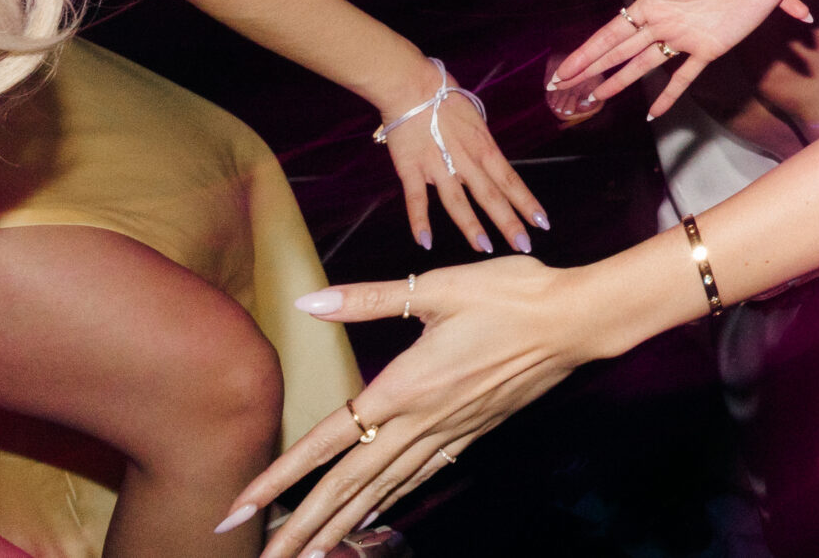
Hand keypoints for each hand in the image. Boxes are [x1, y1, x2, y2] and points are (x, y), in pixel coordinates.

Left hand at [223, 257, 598, 557]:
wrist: (577, 320)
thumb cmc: (511, 295)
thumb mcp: (439, 287)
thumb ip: (370, 298)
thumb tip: (310, 300)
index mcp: (404, 386)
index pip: (327, 440)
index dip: (279, 476)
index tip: (240, 506)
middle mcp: (421, 420)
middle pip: (348, 484)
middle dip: (302, 526)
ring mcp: (449, 431)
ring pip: (383, 490)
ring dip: (341, 526)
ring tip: (307, 556)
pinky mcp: (472, 431)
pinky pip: (420, 476)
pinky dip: (390, 502)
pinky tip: (372, 517)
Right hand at [374, 57, 548, 255]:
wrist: (412, 86)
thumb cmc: (446, 99)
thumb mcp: (477, 122)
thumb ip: (483, 147)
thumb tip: (491, 163)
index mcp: (485, 148)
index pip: (511, 181)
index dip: (527, 203)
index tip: (543, 223)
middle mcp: (466, 160)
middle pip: (491, 196)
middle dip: (509, 222)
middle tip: (524, 246)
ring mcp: (438, 166)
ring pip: (458, 202)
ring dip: (471, 226)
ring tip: (485, 247)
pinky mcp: (411, 169)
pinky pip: (416, 199)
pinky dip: (419, 221)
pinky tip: (425, 243)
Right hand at [551, 0, 818, 119]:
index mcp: (653, 2)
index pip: (611, 33)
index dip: (588, 52)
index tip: (564, 69)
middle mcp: (664, 23)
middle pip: (620, 52)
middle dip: (593, 69)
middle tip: (564, 86)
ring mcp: (686, 38)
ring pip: (645, 66)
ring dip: (621, 81)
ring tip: (597, 97)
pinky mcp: (711, 48)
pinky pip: (686, 76)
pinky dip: (670, 94)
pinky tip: (654, 111)